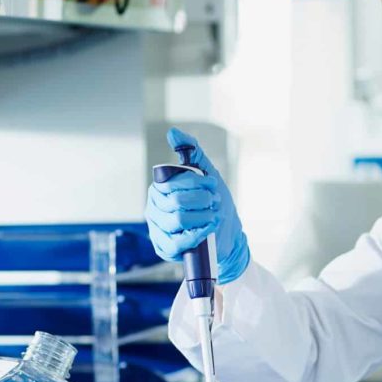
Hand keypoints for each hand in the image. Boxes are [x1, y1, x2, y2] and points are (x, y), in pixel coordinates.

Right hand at [145, 128, 249, 283]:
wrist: (227, 234)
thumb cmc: (214, 202)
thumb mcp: (207, 174)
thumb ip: (192, 152)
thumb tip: (172, 132)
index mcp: (159, 189)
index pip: (172, 183)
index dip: (196, 183)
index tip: (213, 185)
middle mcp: (154, 208)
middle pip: (176, 201)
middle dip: (202, 201)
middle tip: (214, 202)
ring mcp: (157, 230)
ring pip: (178, 221)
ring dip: (202, 217)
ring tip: (214, 216)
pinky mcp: (165, 249)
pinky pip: (177, 243)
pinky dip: (197, 235)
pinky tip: (209, 230)